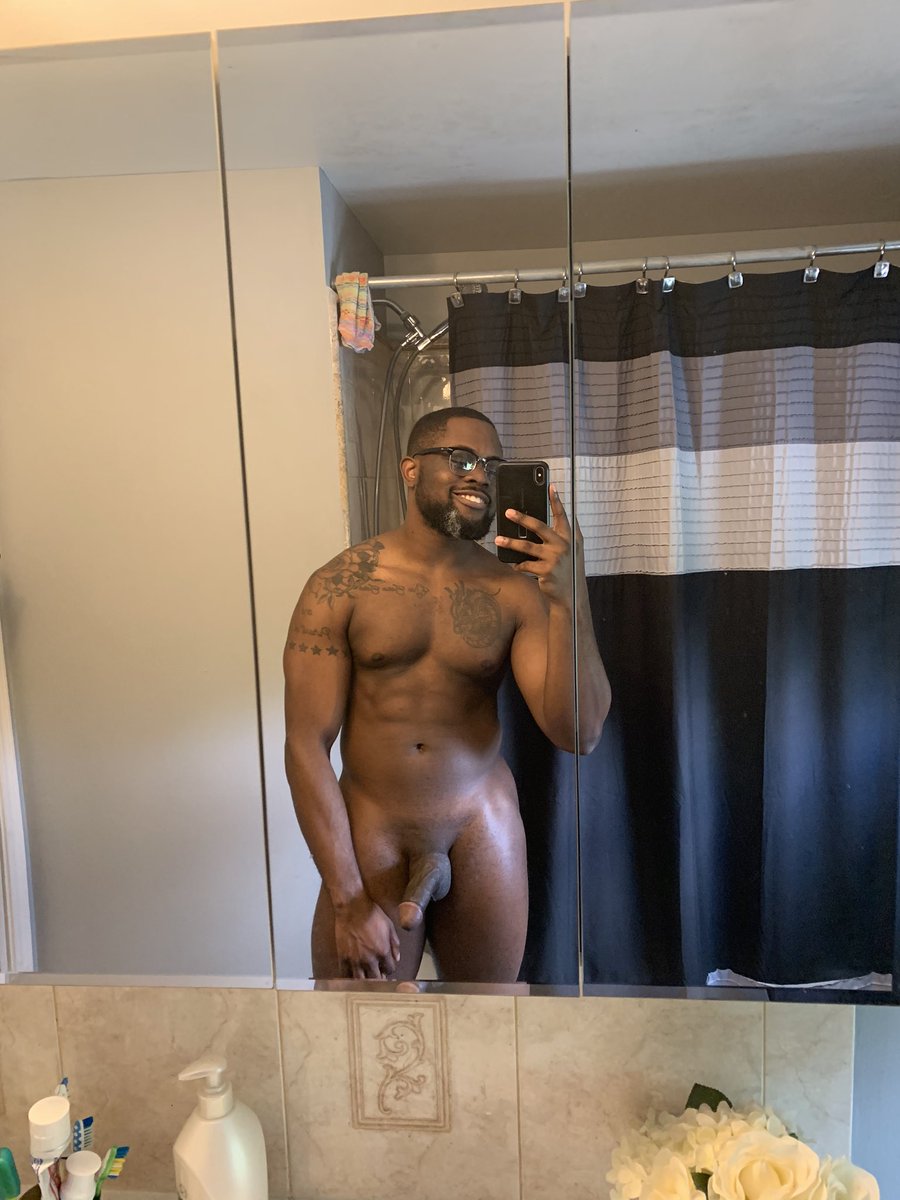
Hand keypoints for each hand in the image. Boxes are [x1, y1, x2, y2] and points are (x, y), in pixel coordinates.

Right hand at [334, 894, 400, 979]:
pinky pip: (345, 975)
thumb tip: (397, 958)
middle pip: (376, 979)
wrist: (352, 907)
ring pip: (361, 981)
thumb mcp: (390, 926)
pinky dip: (350, 978)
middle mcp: (369, 959)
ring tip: (366, 979)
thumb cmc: (372, 914)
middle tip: (379, 976)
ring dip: (365, 982)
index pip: (390, 969)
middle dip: (379, 979)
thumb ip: (395, 944)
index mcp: (382, 951)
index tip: (387, 967)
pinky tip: (352, 976)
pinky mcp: (343, 957)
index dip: (390, 969)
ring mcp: (354, 960)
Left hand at [495, 484, 581, 604]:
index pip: (562, 516)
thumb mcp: (570, 550)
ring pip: (527, 547)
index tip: (551, 487)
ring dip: (510, 543)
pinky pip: (525, 565)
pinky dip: (518, 565)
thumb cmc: (566, 569)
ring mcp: (555, 558)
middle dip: (522, 518)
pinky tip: (515, 565)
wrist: (568, 594)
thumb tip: (542, 520)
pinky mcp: (546, 571)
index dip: (556, 501)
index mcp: (570, 537)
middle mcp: (563, 545)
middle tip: (508, 512)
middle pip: (539, 527)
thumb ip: (561, 535)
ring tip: (498, 539)